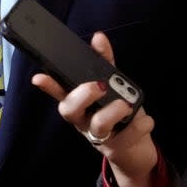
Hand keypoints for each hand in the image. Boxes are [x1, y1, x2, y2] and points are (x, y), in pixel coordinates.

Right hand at [31, 32, 158, 186]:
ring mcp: (97, 136)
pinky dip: (140, 125)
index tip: (39, 77)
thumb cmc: (117, 112)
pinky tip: (147, 120)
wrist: (134, 150)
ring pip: (98, 125)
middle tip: (100, 86)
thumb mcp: (112, 85)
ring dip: (113, 112)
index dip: (49, 85)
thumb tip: (98, 37)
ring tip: (127, 105)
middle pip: (70, 110)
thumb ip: (104, 62)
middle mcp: (83, 119)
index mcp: (79, 103)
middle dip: (83, 95)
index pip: (59, 92)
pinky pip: (126, 137)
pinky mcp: (116, 148)